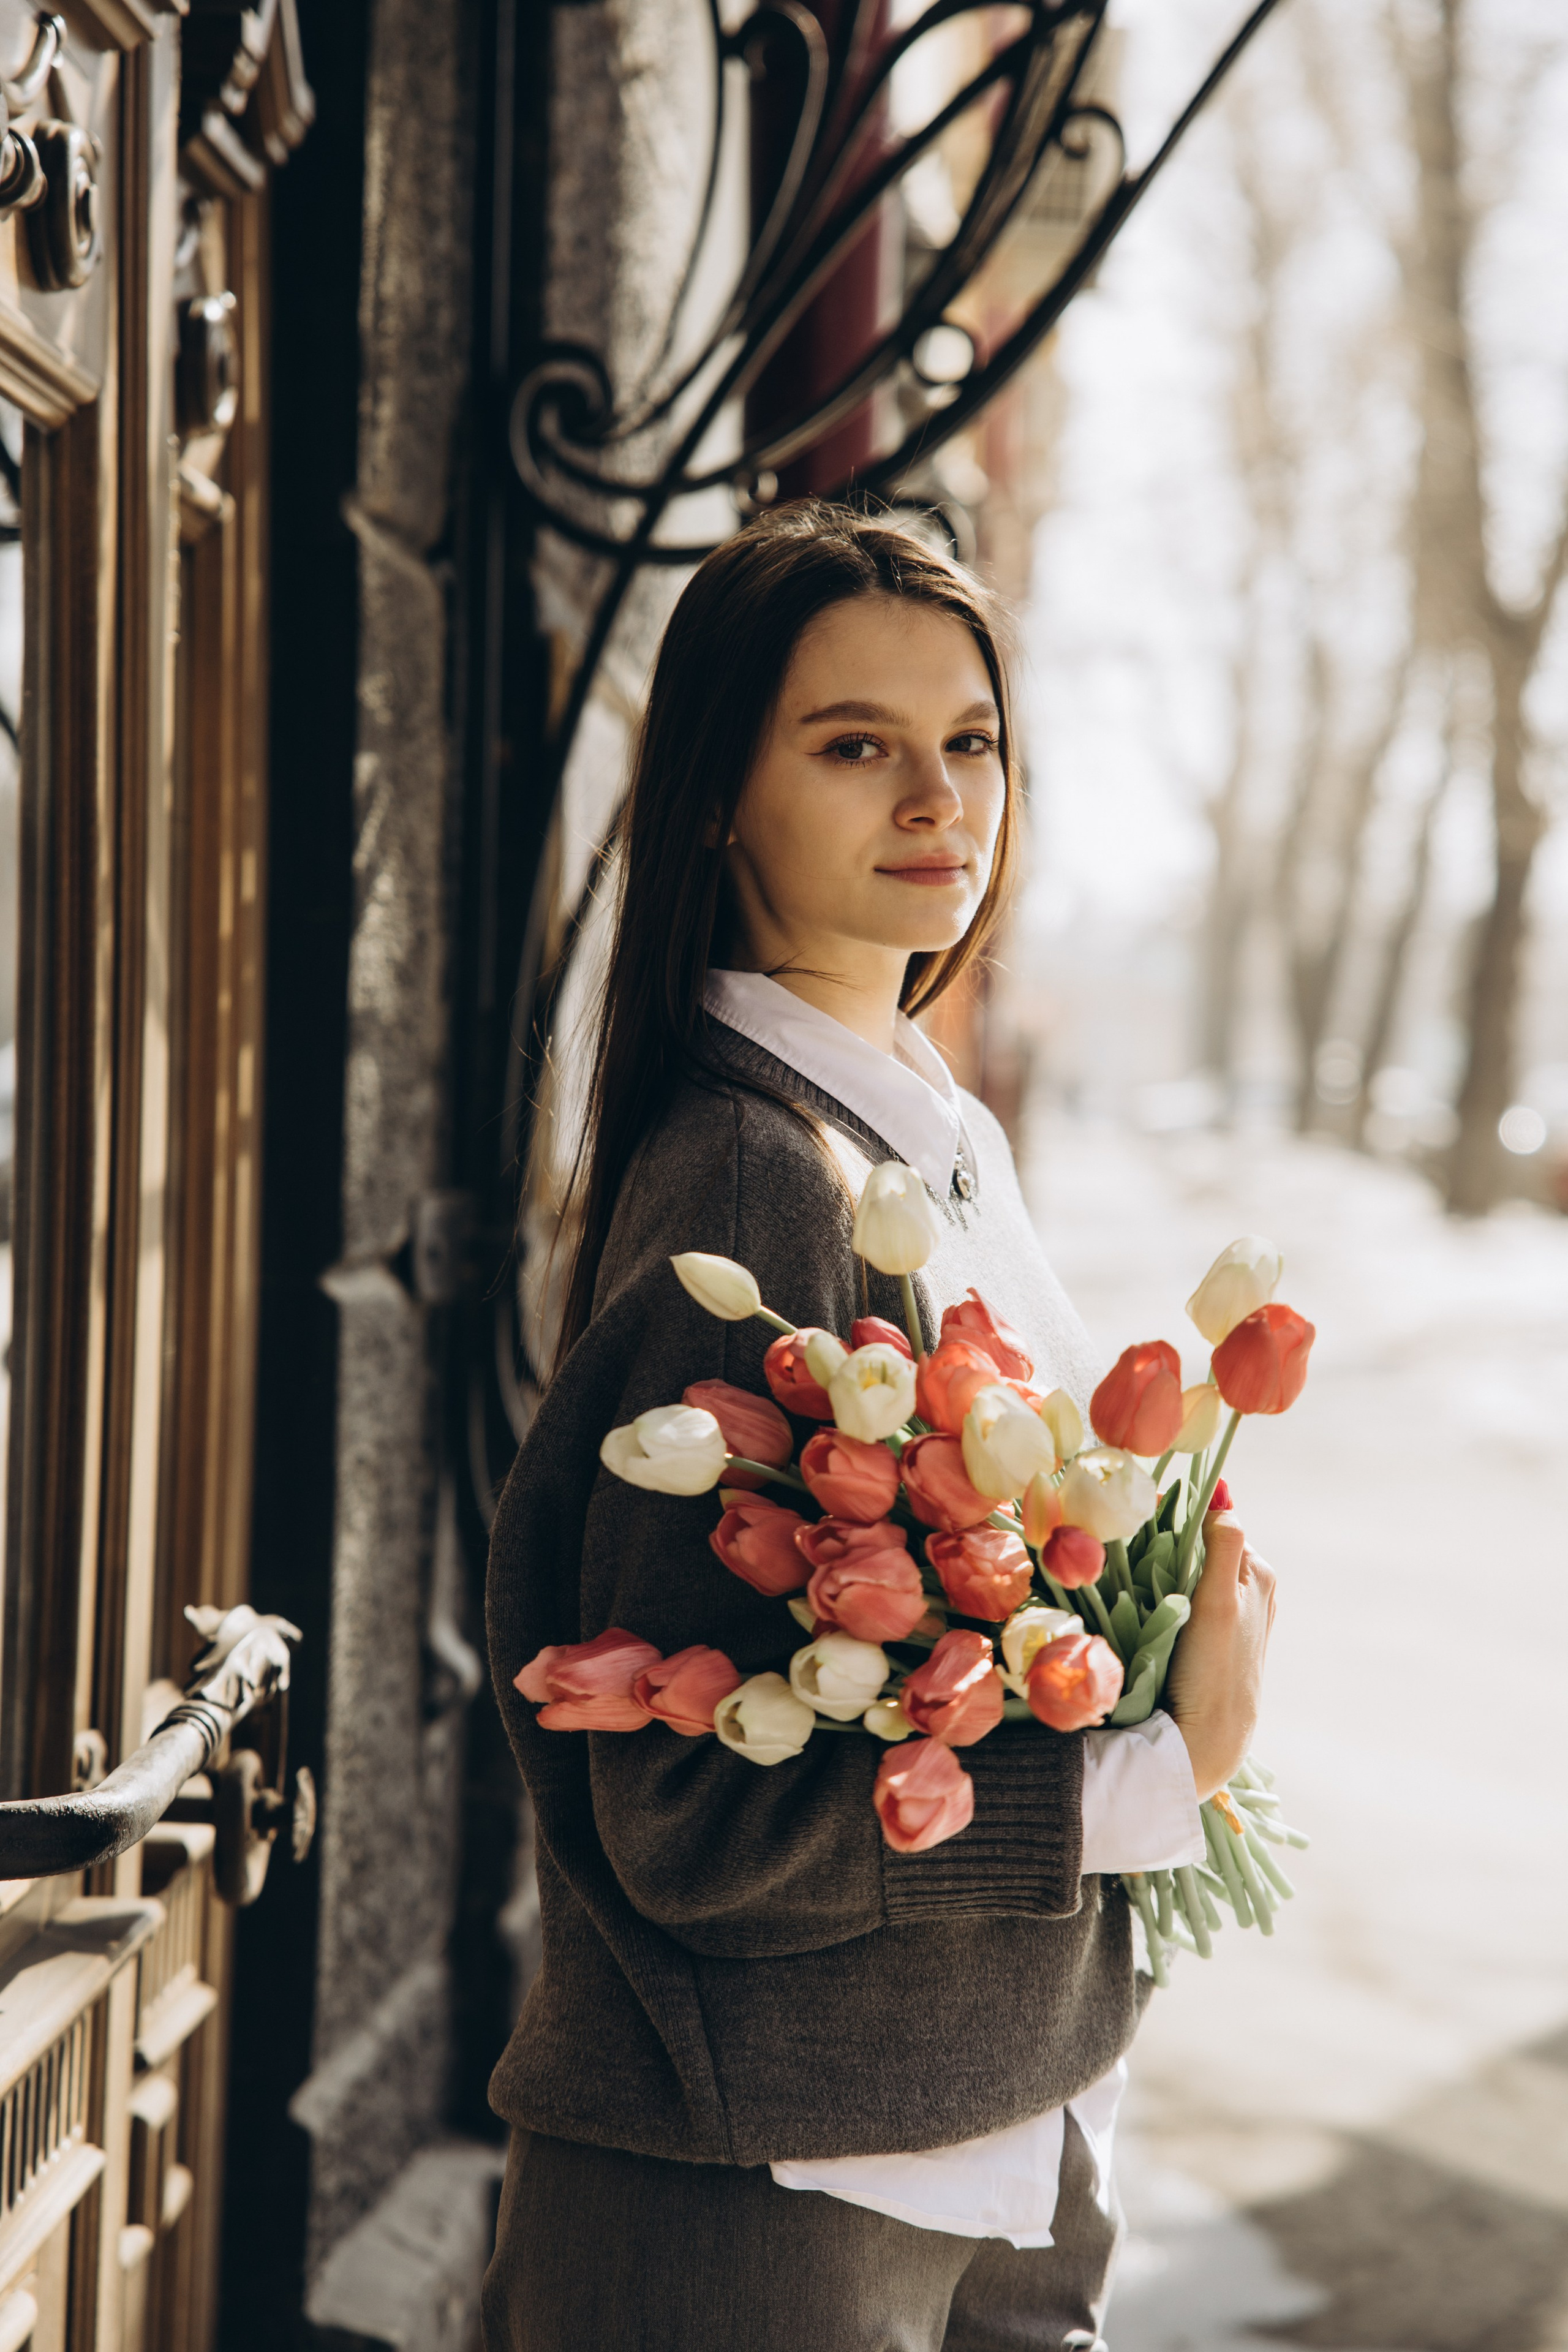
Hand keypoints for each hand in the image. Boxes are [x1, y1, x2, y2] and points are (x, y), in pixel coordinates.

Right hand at [1164, 1511, 1276, 1801]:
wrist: (1210, 1737)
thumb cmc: (1213, 1668)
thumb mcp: (1218, 1599)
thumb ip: (1222, 1544)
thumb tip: (1221, 1498)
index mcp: (1258, 1572)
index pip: (1214, 1524)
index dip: (1178, 1523)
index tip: (1143, 1529)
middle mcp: (1255, 1590)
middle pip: (1204, 1549)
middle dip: (1172, 1548)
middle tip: (1137, 1561)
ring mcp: (1240, 1616)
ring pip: (1197, 1575)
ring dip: (1170, 1574)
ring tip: (1144, 1591)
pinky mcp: (1222, 1639)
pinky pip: (1195, 1601)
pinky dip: (1174, 1599)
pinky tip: (1157, 1615)